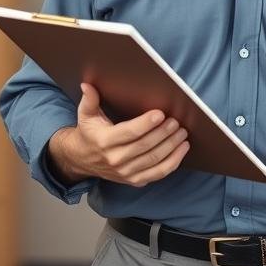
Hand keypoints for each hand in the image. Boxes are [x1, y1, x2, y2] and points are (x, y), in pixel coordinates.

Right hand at [47, 82, 189, 186]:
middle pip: (145, 146)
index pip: (129, 132)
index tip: (160, 114)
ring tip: (182, 132)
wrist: (83, 161)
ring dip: (171, 146)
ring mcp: (126, 172)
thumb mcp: (86, 116)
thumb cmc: (89, 134)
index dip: (146, 124)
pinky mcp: (135, 180)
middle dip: (163, 133)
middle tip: (176, 121)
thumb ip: (89, 100)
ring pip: (154, 159)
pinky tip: (182, 149)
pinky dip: (173, 162)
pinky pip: (158, 173)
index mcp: (104, 141)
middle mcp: (115, 159)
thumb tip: (87, 85)